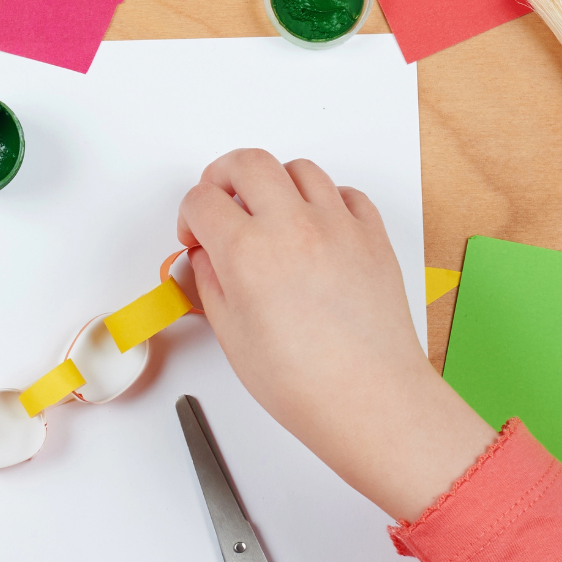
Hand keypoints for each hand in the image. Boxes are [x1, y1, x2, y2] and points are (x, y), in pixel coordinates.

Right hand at [178, 150, 490, 521]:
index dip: (189, 216)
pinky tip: (315, 227)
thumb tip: (204, 259)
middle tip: (220, 201)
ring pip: (299, 169)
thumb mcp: (231, 336)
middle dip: (223, 175)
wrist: (369, 398)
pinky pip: (345, 193)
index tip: (195, 236)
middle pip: (248, 163)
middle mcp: (292, 226)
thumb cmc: (304, 382)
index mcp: (247, 251)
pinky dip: (325, 200)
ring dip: (275, 184)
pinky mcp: (372, 235)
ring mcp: (337, 225)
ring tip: (270, 214)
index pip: (202, 200)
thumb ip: (210, 284)